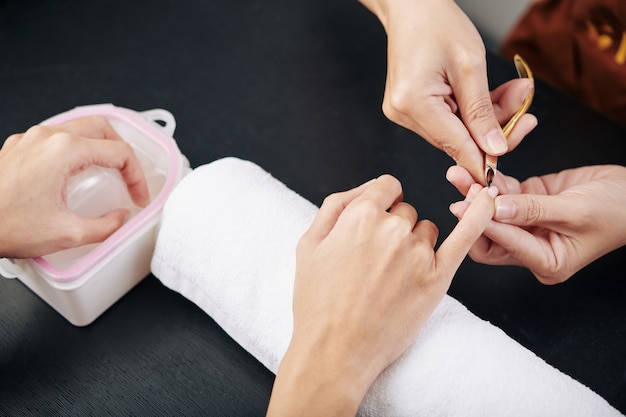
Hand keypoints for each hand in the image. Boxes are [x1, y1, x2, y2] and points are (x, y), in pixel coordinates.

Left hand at [0, 116, 149, 257]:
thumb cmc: (5, 224)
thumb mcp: (68, 233)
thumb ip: (107, 226)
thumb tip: (120, 219)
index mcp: (65, 150)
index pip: (119, 152)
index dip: (137, 176)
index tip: (138, 196)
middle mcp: (48, 137)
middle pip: (101, 128)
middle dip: (122, 151)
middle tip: (128, 175)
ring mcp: (30, 139)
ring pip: (77, 128)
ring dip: (98, 147)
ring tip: (105, 172)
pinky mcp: (17, 148)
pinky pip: (55, 138)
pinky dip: (74, 151)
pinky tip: (72, 174)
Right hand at [267, 175, 495, 415]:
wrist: (335, 351)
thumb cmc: (318, 302)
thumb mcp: (309, 244)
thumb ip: (336, 206)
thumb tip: (365, 189)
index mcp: (360, 216)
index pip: (386, 187)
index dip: (381, 201)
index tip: (377, 218)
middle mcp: (392, 229)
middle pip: (405, 211)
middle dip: (393, 227)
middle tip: (375, 261)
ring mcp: (418, 254)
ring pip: (426, 230)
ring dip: (415, 243)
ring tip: (393, 276)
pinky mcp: (438, 278)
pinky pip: (465, 237)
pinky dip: (479, 216)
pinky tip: (489, 201)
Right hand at [359, 0, 536, 182]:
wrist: (413, 7)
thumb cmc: (438, 24)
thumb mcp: (471, 66)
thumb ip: (483, 112)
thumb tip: (494, 149)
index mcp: (413, 103)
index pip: (454, 145)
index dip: (482, 160)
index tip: (504, 173)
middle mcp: (402, 113)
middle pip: (456, 140)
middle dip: (493, 128)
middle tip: (526, 109)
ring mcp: (403, 112)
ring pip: (455, 130)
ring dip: (486, 117)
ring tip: (515, 91)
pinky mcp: (409, 107)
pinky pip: (447, 120)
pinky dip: (471, 111)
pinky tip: (491, 94)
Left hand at [447, 165, 625, 283]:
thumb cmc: (618, 210)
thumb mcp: (577, 211)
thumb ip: (534, 210)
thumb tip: (495, 208)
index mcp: (547, 262)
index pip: (503, 247)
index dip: (484, 224)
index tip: (466, 204)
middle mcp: (533, 247)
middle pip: (489, 235)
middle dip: (472, 212)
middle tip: (461, 188)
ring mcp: (529, 224)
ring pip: (492, 212)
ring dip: (476, 193)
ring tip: (459, 173)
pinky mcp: (528, 202)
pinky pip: (504, 193)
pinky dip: (492, 182)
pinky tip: (478, 168)